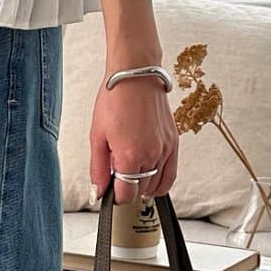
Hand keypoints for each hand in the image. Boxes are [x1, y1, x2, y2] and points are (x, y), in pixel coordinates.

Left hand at [89, 76, 179, 202]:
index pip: (126, 194)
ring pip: (157, 185)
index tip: (110, 189)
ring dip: (144, 185)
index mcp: (130, 155)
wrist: (135, 75)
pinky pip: (171, 174)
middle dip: (128, 188)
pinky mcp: (174, 143)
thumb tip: (98, 191)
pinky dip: (161, 181)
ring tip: (131, 171)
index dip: (115, 195)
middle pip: (141, 191)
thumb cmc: (115, 99)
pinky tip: (149, 175)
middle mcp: (151, 155)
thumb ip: (98, 168)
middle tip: (118, 175)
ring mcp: (165, 149)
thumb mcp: (97, 135)